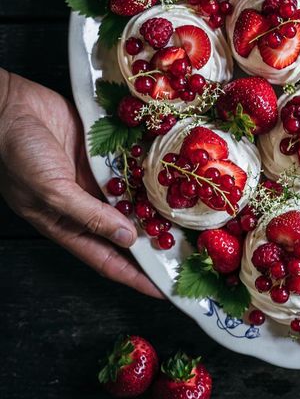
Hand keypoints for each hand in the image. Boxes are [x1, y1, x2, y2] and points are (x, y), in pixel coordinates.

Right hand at [0, 69, 161, 298]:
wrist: (12, 108)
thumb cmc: (18, 154)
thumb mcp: (51, 191)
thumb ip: (88, 215)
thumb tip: (126, 238)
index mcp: (66, 225)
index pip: (106, 260)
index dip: (134, 276)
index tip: (161, 290)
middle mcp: (85, 206)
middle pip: (124, 234)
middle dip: (151, 245)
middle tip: (182, 254)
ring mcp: (95, 180)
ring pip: (131, 203)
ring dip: (154, 211)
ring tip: (184, 221)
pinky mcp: (102, 156)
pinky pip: (129, 171)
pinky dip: (147, 177)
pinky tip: (169, 180)